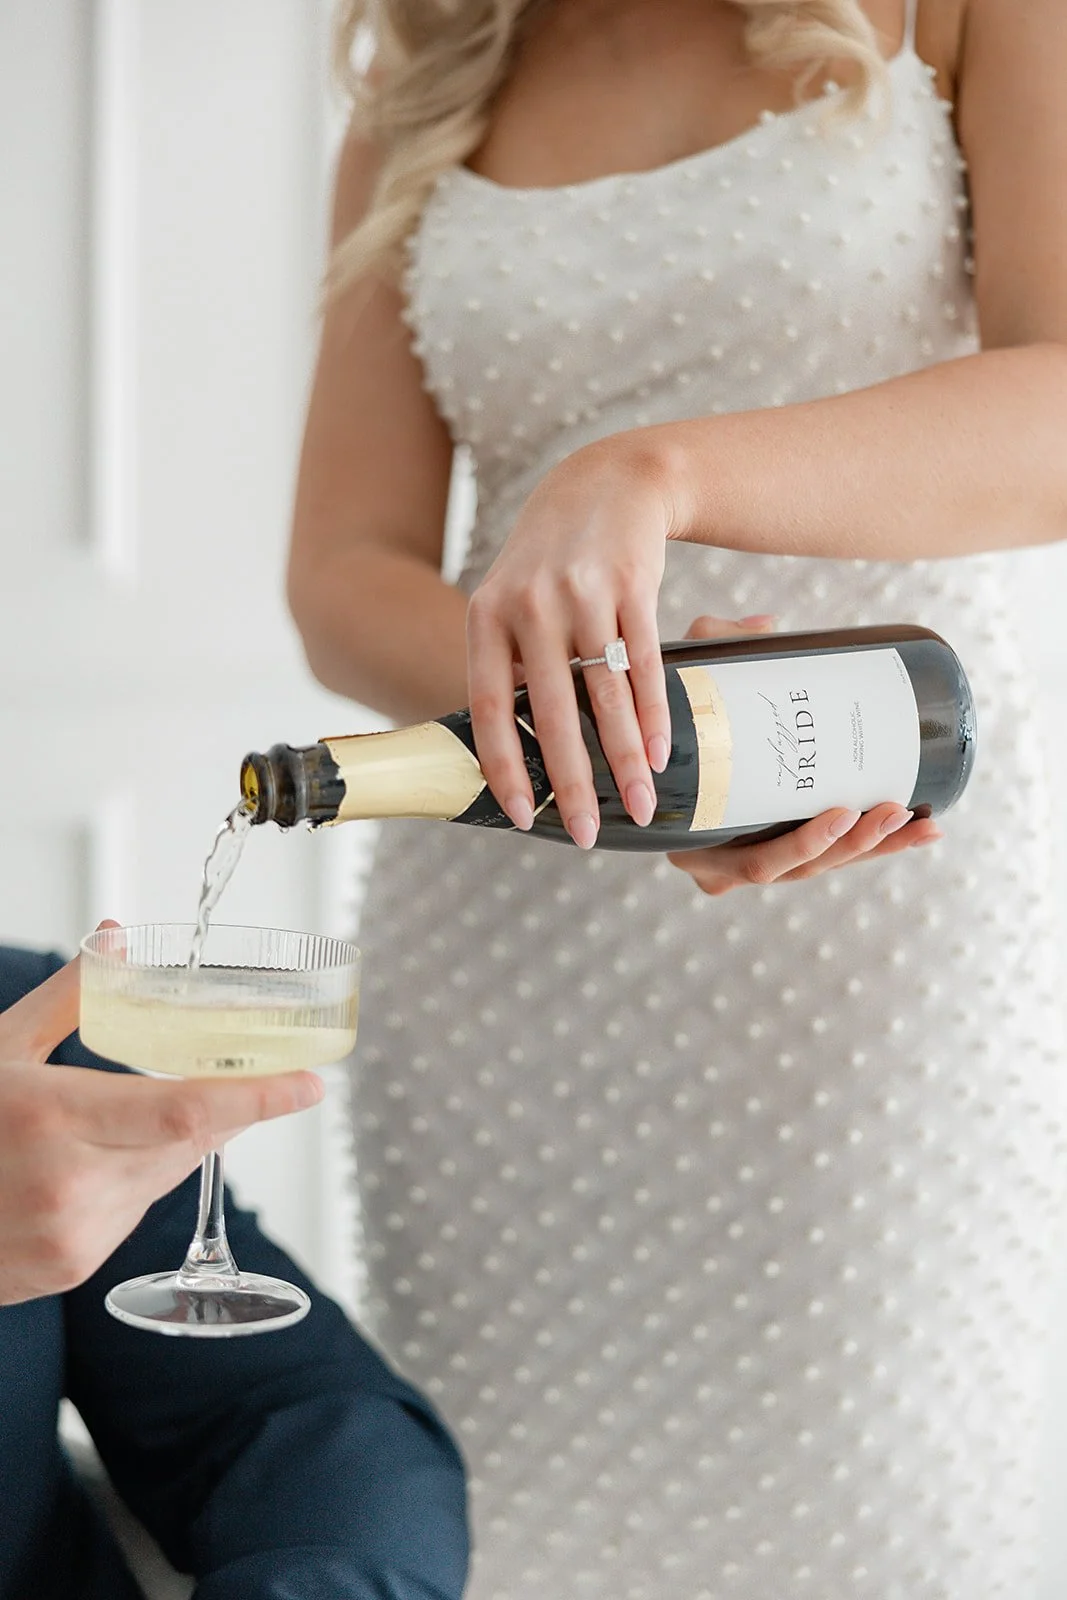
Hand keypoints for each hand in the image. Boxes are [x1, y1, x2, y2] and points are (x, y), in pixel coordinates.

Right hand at [0, 940, 323, 1304]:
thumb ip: (70, 996)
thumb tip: (115, 938)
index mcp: (51, 1119)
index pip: (189, 1111)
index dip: (260, 1097)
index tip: (310, 1082)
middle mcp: (69, 1187)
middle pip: (188, 1141)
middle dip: (213, 1107)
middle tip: (219, 1074)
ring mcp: (71, 1237)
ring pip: (166, 1177)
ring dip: (170, 1142)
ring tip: (116, 1115)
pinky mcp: (71, 1269)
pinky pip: (134, 1211)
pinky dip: (134, 1177)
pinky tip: (87, 1161)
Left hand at [467, 435, 674, 847]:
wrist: (606, 483)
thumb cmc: (551, 562)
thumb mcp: (511, 603)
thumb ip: (512, 668)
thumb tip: (518, 753)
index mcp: (487, 619)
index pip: (492, 710)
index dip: (505, 768)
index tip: (523, 816)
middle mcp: (529, 607)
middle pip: (554, 715)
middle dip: (573, 783)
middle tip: (587, 833)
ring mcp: (581, 594)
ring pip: (606, 697)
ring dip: (625, 760)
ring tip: (640, 806)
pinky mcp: (631, 584)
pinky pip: (645, 664)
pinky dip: (654, 714)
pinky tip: (659, 753)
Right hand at [666, 615, 943, 893]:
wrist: (656, 744)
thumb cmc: (665, 717)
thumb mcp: (681, 680)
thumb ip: (713, 647)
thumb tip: (769, 628)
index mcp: (695, 843)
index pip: (754, 863)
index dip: (803, 846)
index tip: (840, 813)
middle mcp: (724, 865)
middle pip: (800, 869)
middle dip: (854, 844)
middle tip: (890, 808)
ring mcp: (757, 860)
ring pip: (823, 866)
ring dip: (875, 847)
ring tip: (916, 820)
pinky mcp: (784, 850)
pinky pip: (833, 857)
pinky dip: (880, 847)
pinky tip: (923, 829)